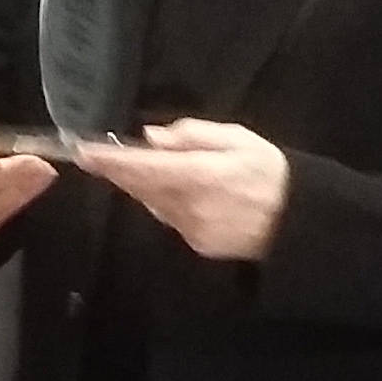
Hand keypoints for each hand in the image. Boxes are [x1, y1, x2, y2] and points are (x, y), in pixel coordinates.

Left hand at [72, 119, 291, 262]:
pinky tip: (177, 192)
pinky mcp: (196, 245)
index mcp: (199, 175)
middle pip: (140, 188)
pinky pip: (169, 219)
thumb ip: (192, 136)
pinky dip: (164, 203)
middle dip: (120, 172)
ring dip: (142, 187)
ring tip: (143, 169)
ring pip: (152, 205)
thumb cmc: (269, 171)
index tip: (84, 151)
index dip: (111, 160)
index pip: (143, 167)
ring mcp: (191, 230)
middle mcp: (189, 207)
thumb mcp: (237, 139)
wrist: (297, 220)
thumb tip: (152, 137)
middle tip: (99, 157)